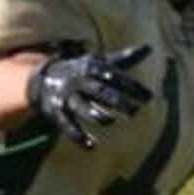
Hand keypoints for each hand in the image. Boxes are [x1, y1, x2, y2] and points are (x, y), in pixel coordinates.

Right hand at [27, 44, 153, 149]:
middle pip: (100, 91)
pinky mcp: (58, 112)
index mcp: (92, 68)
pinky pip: (68, 126)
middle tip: (134, 112)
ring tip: (110, 120)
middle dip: (117, 101)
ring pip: (82, 107)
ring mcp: (68, 97)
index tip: (149, 97)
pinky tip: (91, 147)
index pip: (115, 76)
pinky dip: (78, 137)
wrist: (44, 79)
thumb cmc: (82, 71)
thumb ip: (125, 58)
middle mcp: (80, 81)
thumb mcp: (101, 62)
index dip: (132, 87)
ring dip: (96, 115)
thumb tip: (150, 47)